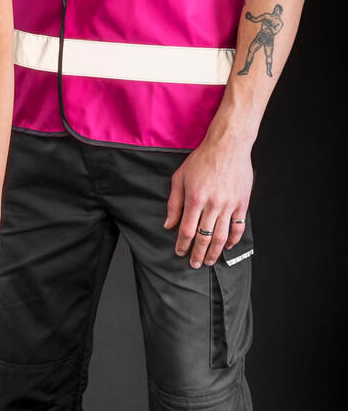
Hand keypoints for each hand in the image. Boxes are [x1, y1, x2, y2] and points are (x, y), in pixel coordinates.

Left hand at [163, 131, 252, 267]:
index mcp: (195, 198)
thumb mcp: (179, 178)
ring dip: (214, 252)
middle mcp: (212, 205)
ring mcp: (229, 205)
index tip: (179, 253)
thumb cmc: (201, 160)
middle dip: (198, 254)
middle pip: (204, 237)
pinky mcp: (242, 203)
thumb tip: (168, 225)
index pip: (186, 230)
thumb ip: (174, 203)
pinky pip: (238, 227)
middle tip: (194, 264)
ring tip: (209, 261)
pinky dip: (233, 240)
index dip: (182, 245)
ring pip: (222, 236)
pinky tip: (228, 247)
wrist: (227, 147)